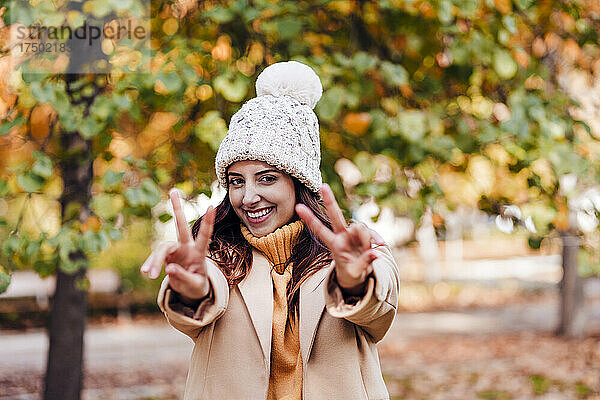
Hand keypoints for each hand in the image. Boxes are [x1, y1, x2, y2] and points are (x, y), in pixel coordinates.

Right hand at [140, 188, 215, 302]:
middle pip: (181, 226)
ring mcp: (175, 250)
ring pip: (162, 248)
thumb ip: (183, 277)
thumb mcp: (194, 285)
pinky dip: (150, 265)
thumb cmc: (197, 286)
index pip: (204, 235)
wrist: (189, 290)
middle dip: (177, 209)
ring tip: (149, 275)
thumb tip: (168, 269)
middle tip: (173, 191)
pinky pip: (154, 258)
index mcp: (199, 253)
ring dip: (154, 261)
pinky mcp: (165, 256)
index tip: (211, 206)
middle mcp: (187, 247)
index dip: (207, 222)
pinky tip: (146, 272)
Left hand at [295, 184, 384, 293]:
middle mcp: (342, 236)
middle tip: (323, 186)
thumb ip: (364, 262)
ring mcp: (353, 234)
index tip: (298, 207)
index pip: (320, 230)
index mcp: (334, 245)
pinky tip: (380, 245)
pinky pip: (371, 232)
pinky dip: (376, 238)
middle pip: (335, 216)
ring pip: (359, 227)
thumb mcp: (355, 273)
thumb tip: (375, 253)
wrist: (358, 275)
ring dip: (366, 238)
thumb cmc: (352, 273)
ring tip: (371, 250)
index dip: (310, 219)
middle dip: (330, 201)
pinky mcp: (365, 234)